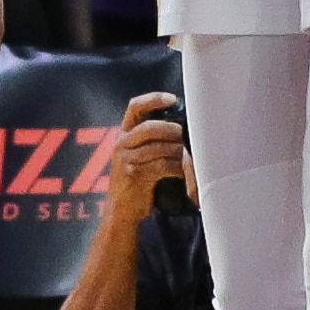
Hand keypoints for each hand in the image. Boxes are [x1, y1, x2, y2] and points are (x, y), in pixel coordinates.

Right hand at [109, 90, 191, 209]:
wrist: (121, 210)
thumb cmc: (137, 180)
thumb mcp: (137, 154)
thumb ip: (151, 139)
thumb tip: (181, 126)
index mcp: (123, 133)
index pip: (135, 106)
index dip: (154, 99)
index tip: (172, 99)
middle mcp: (122, 143)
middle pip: (152, 127)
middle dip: (174, 131)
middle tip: (186, 138)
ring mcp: (126, 159)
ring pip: (161, 147)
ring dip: (179, 153)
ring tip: (187, 159)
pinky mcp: (135, 175)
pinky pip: (163, 166)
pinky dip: (177, 169)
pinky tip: (182, 173)